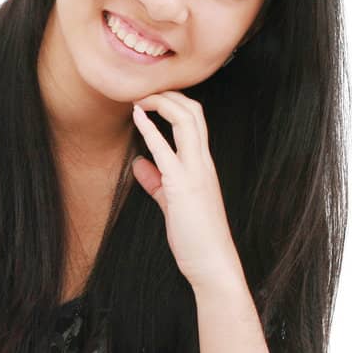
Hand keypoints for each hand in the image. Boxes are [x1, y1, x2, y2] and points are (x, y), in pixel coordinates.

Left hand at [129, 91, 246, 291]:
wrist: (213, 263)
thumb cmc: (196, 236)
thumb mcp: (172, 203)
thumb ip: (157, 182)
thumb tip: (139, 164)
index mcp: (203, 165)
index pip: (195, 121)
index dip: (174, 103)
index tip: (152, 97)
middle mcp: (203, 163)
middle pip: (194, 112)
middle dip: (169, 94)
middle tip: (144, 89)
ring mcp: (196, 173)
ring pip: (188, 121)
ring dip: (162, 103)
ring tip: (140, 96)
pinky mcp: (183, 187)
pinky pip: (167, 151)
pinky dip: (152, 130)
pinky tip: (138, 117)